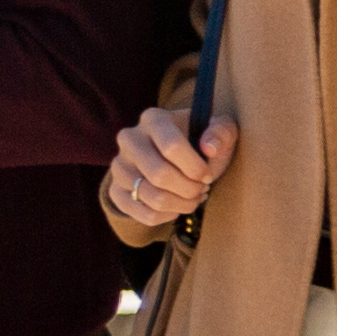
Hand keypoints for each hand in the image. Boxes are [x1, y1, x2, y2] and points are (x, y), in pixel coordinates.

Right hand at [103, 107, 233, 237]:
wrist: (172, 157)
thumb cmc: (198, 143)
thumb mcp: (218, 132)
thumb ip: (221, 133)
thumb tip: (209, 148)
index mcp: (153, 119)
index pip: (171, 146)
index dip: (195, 168)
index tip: (207, 175)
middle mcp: (129, 139)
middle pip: (159, 175)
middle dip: (189, 189)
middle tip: (202, 189)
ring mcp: (119, 166)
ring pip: (152, 197)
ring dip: (181, 204)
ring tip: (193, 198)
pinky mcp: (115, 190)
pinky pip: (142, 214)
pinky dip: (167, 216)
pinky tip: (177, 207)